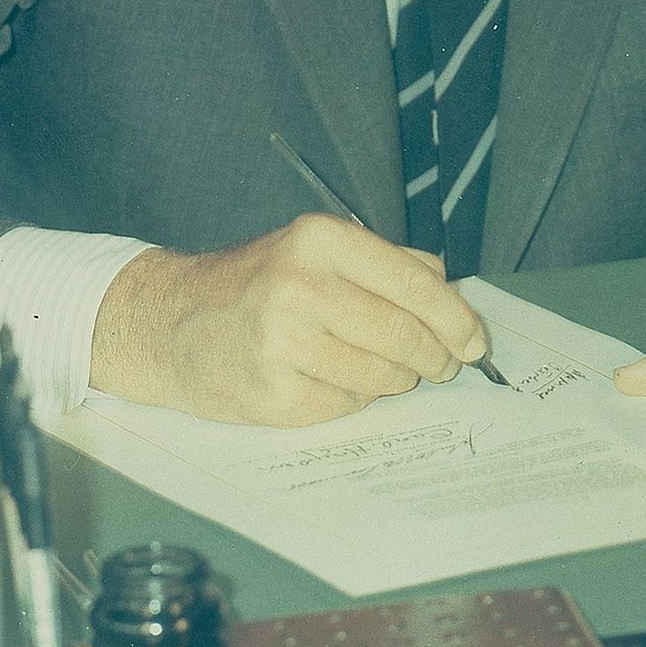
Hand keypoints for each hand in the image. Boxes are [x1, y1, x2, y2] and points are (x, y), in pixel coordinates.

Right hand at [89, 214, 489, 426]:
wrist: (171, 325)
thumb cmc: (255, 286)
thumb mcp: (315, 250)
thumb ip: (386, 262)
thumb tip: (451, 292)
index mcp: (320, 241)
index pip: (413, 282)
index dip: (455, 317)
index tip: (474, 340)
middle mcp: (301, 286)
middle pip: (404, 334)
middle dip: (436, 357)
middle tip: (444, 365)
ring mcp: (283, 342)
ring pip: (382, 376)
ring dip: (395, 380)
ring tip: (379, 368)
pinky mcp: (272, 393)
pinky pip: (347, 405)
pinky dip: (353, 398)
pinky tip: (331, 380)